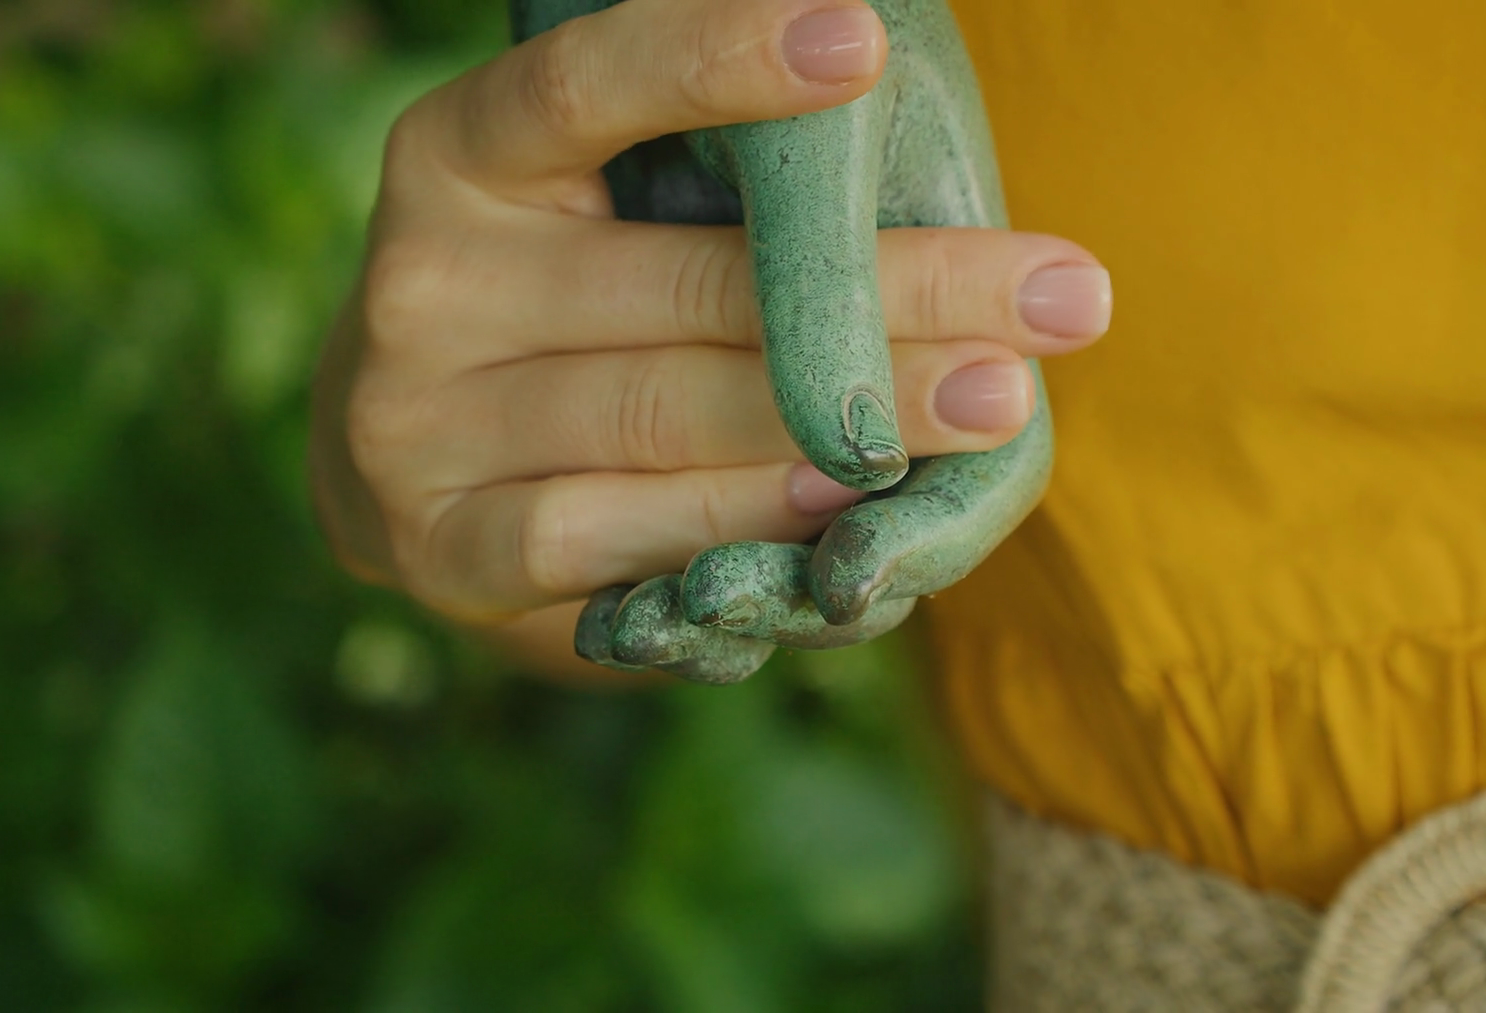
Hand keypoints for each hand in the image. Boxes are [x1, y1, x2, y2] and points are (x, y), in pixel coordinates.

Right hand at [309, 0, 1110, 681]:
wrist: (423, 461)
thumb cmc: (582, 305)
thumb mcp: (620, 210)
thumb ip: (729, 195)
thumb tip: (909, 159)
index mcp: (462, 154)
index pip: (584, 86)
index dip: (717, 60)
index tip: (865, 42)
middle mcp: (428, 278)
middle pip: (691, 281)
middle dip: (900, 295)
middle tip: (1064, 298)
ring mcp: (421, 423)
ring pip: (669, 414)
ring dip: (854, 420)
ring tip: (1001, 402)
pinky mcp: (443, 550)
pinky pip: (611, 537)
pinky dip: (739, 519)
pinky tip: (846, 505)